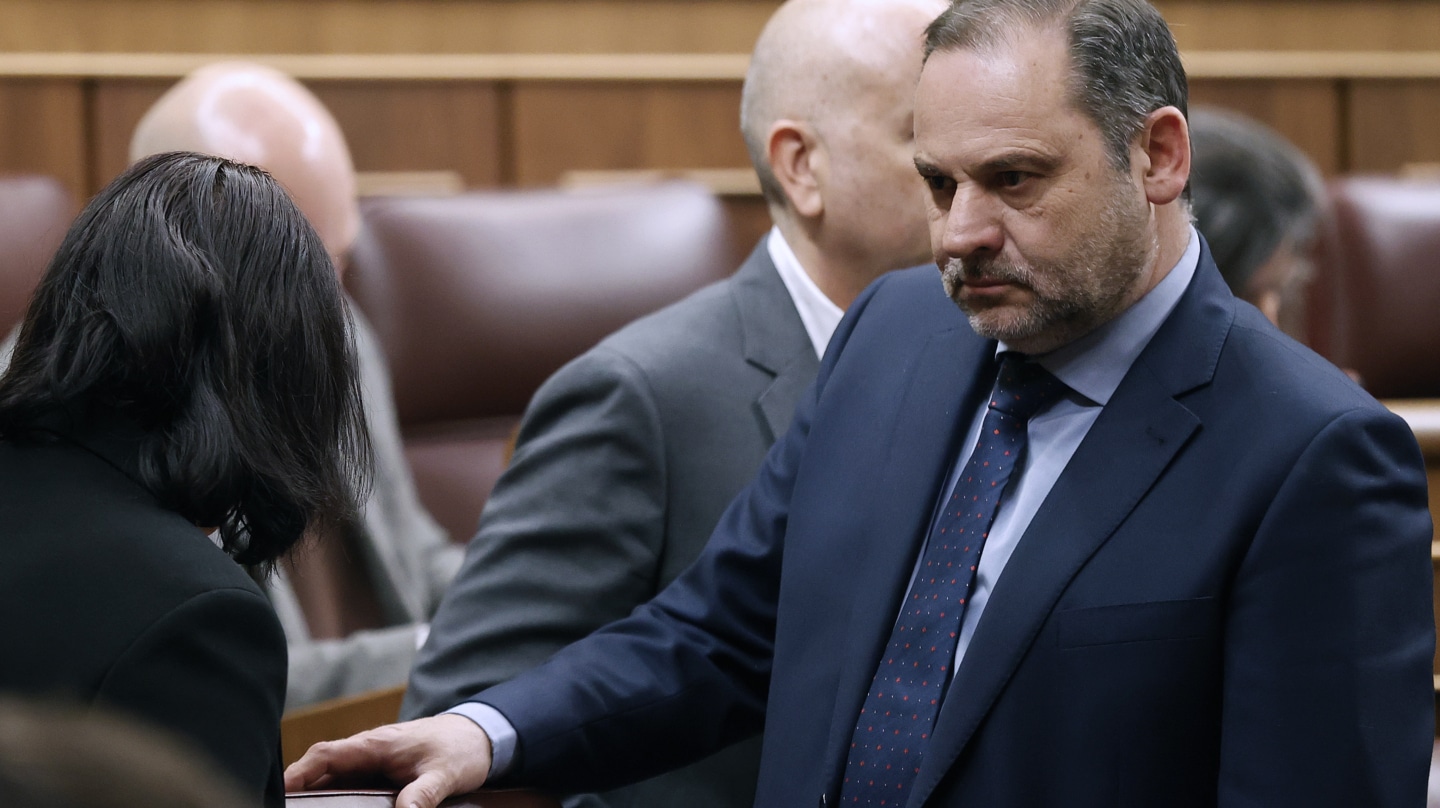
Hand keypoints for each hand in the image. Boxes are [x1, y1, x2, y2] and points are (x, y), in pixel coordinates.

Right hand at [284, 714, 492, 807]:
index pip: (325, 755)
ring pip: (333, 775)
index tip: (278, 791)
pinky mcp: (381, 770)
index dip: (298, 773)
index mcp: (376, 744)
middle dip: (298, 788)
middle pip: (322, 768)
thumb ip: (422, 795)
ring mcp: (373, 759)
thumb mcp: (444, 775)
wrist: (481, 735)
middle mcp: (368, 749)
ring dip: (315, 792)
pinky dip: (334, 794)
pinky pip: (349, 782)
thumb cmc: (461, 749)